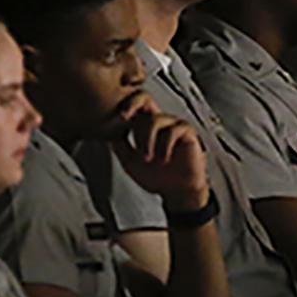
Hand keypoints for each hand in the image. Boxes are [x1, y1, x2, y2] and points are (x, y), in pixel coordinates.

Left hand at [111, 92, 209, 211]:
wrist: (177, 192)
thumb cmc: (156, 177)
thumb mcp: (130, 162)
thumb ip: (120, 146)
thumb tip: (108, 133)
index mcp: (147, 126)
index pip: (138, 105)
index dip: (129, 104)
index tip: (121, 115)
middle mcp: (161, 122)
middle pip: (146, 106)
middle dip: (136, 121)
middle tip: (133, 137)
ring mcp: (174, 126)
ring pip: (156, 119)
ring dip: (148, 139)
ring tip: (148, 158)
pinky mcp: (188, 133)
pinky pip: (174, 130)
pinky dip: (165, 145)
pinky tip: (163, 158)